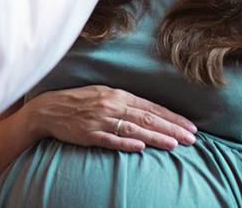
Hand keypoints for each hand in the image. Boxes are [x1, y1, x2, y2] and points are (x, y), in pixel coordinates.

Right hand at [24, 85, 196, 151]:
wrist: (49, 108)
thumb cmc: (80, 101)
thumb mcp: (104, 94)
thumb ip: (126, 103)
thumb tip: (152, 113)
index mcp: (117, 94)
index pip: (151, 106)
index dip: (172, 117)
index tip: (191, 127)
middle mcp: (111, 105)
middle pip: (147, 117)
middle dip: (172, 128)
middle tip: (192, 139)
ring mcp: (99, 119)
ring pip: (133, 128)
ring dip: (155, 137)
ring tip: (174, 145)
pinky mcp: (88, 133)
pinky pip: (109, 139)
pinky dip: (125, 142)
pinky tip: (140, 147)